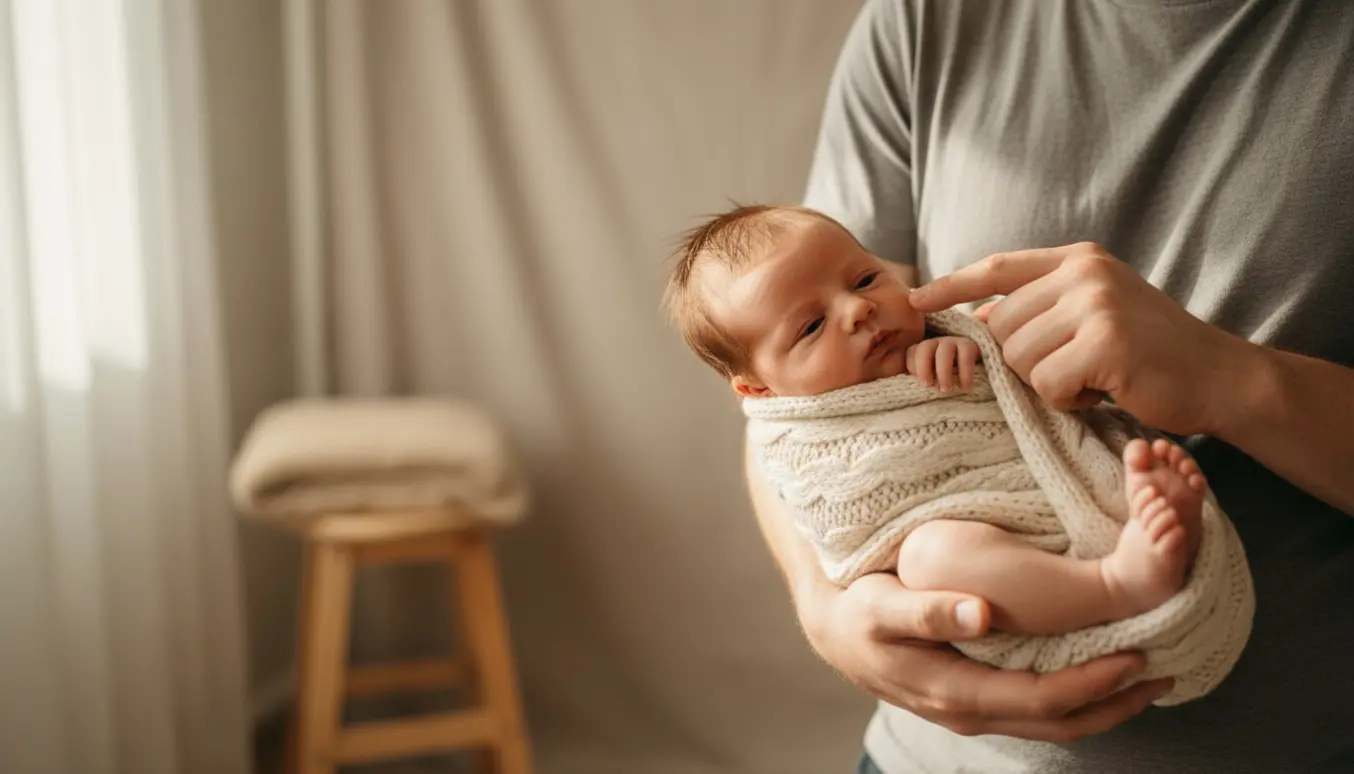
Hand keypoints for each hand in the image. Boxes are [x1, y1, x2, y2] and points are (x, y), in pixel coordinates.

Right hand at [799, 572, 1172, 741]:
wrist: (831, 631)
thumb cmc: (856, 612)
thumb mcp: (882, 605)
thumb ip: (928, 608)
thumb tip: (982, 613)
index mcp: (956, 692)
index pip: (1042, 699)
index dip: (1093, 684)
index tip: (1135, 656)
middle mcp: (970, 712)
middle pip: (1059, 722)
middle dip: (1115, 702)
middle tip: (1164, 672)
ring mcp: (973, 711)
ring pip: (1051, 722)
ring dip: (1101, 704)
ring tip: (1145, 679)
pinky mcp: (974, 699)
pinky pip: (1035, 708)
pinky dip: (1074, 697)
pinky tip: (1095, 674)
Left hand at [907, 336, 980, 391]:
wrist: (978, 370)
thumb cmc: (948, 378)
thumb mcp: (932, 378)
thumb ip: (919, 380)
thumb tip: (907, 388)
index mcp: (924, 349)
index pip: (912, 352)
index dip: (912, 366)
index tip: (919, 384)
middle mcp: (937, 343)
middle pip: (925, 347)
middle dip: (924, 367)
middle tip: (928, 386)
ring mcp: (954, 342)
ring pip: (945, 350)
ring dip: (944, 371)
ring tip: (946, 390)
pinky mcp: (970, 346)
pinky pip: (966, 356)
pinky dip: (965, 372)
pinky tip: (966, 387)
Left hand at [909, 243, 1254, 435]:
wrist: (1220, 377)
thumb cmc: (1151, 353)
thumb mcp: (1093, 314)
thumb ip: (1041, 308)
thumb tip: (976, 318)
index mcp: (1078, 259)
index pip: (997, 267)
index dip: (951, 285)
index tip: (914, 298)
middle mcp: (1085, 273)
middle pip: (1001, 327)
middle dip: (1025, 362)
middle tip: (1074, 369)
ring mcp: (1096, 304)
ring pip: (1019, 359)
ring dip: (1049, 383)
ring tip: (1094, 378)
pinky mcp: (1106, 342)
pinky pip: (1047, 384)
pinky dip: (1069, 400)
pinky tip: (1104, 391)